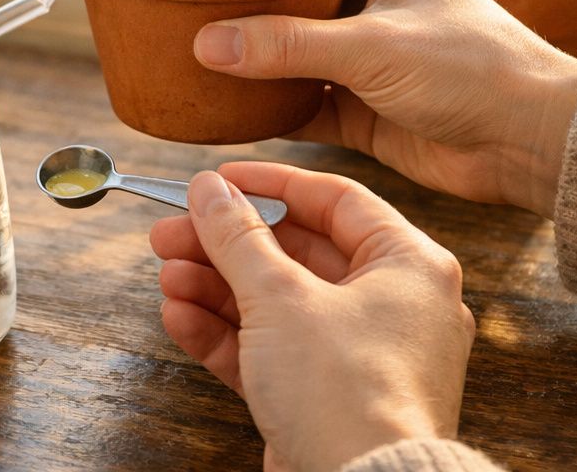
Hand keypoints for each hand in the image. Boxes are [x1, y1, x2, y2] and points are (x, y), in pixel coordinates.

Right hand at [152, 164, 474, 471]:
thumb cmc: (348, 395)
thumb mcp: (281, 297)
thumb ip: (238, 236)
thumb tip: (209, 188)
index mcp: (409, 266)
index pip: (335, 199)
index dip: (270, 183)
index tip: (218, 179)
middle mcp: (392, 306)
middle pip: (296, 252)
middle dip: (225, 244)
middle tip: (171, 232)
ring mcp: (360, 356)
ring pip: (277, 303)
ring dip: (216, 287)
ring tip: (168, 277)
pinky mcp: (328, 398)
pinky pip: (273, 350)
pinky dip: (227, 333)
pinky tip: (180, 317)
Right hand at [192, 0, 576, 216]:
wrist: (532, 145)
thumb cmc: (475, 69)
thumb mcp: (371, 46)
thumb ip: (287, 45)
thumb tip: (206, 43)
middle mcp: (373, 1)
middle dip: (245, 3)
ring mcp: (366, 58)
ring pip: (292, 52)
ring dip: (252, 59)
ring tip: (188, 50)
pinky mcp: (363, 110)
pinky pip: (302, 104)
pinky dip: (268, 108)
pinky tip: (224, 108)